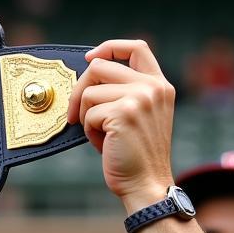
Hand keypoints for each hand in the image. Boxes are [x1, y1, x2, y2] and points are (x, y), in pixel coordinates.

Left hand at [67, 39, 174, 211]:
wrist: (146, 184)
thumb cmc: (135, 157)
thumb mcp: (139, 117)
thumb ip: (125, 93)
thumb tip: (88, 76)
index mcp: (160, 85)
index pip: (136, 47)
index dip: (109, 48)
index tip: (88, 59)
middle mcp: (152, 87)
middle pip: (100, 66)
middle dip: (79, 90)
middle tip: (74, 114)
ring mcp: (139, 98)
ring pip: (90, 92)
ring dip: (85, 116)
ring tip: (99, 136)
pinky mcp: (123, 113)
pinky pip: (88, 114)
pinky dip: (88, 132)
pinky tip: (103, 145)